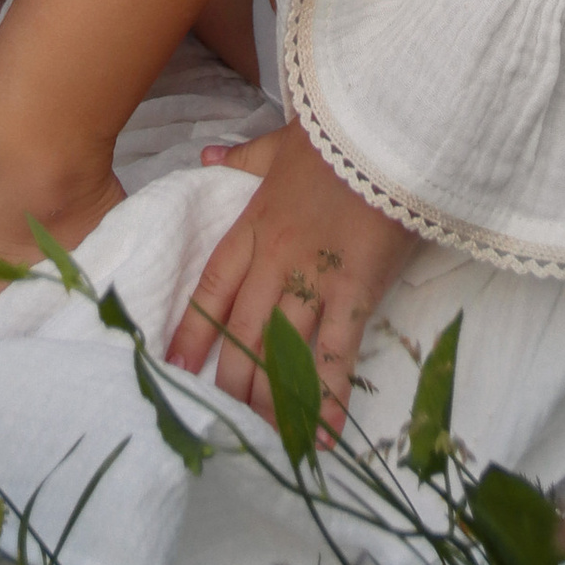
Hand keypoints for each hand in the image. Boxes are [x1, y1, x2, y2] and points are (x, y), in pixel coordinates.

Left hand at [166, 121, 416, 443]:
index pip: (214, 285)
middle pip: (243, 330)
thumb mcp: (283, 143)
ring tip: (266, 438)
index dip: (193, 329)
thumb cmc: (339, 135)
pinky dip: (327, 395)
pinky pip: (336, 352)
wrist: (389, 126)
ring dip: (273, 397)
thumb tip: (207, 157)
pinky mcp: (356, 289)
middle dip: (232, 379)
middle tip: (225, 419)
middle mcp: (277, 257)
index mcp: (255, 223)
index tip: (174, 367)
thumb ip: (243, 158)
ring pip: (281, 350)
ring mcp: (316, 277)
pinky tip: (322, 434)